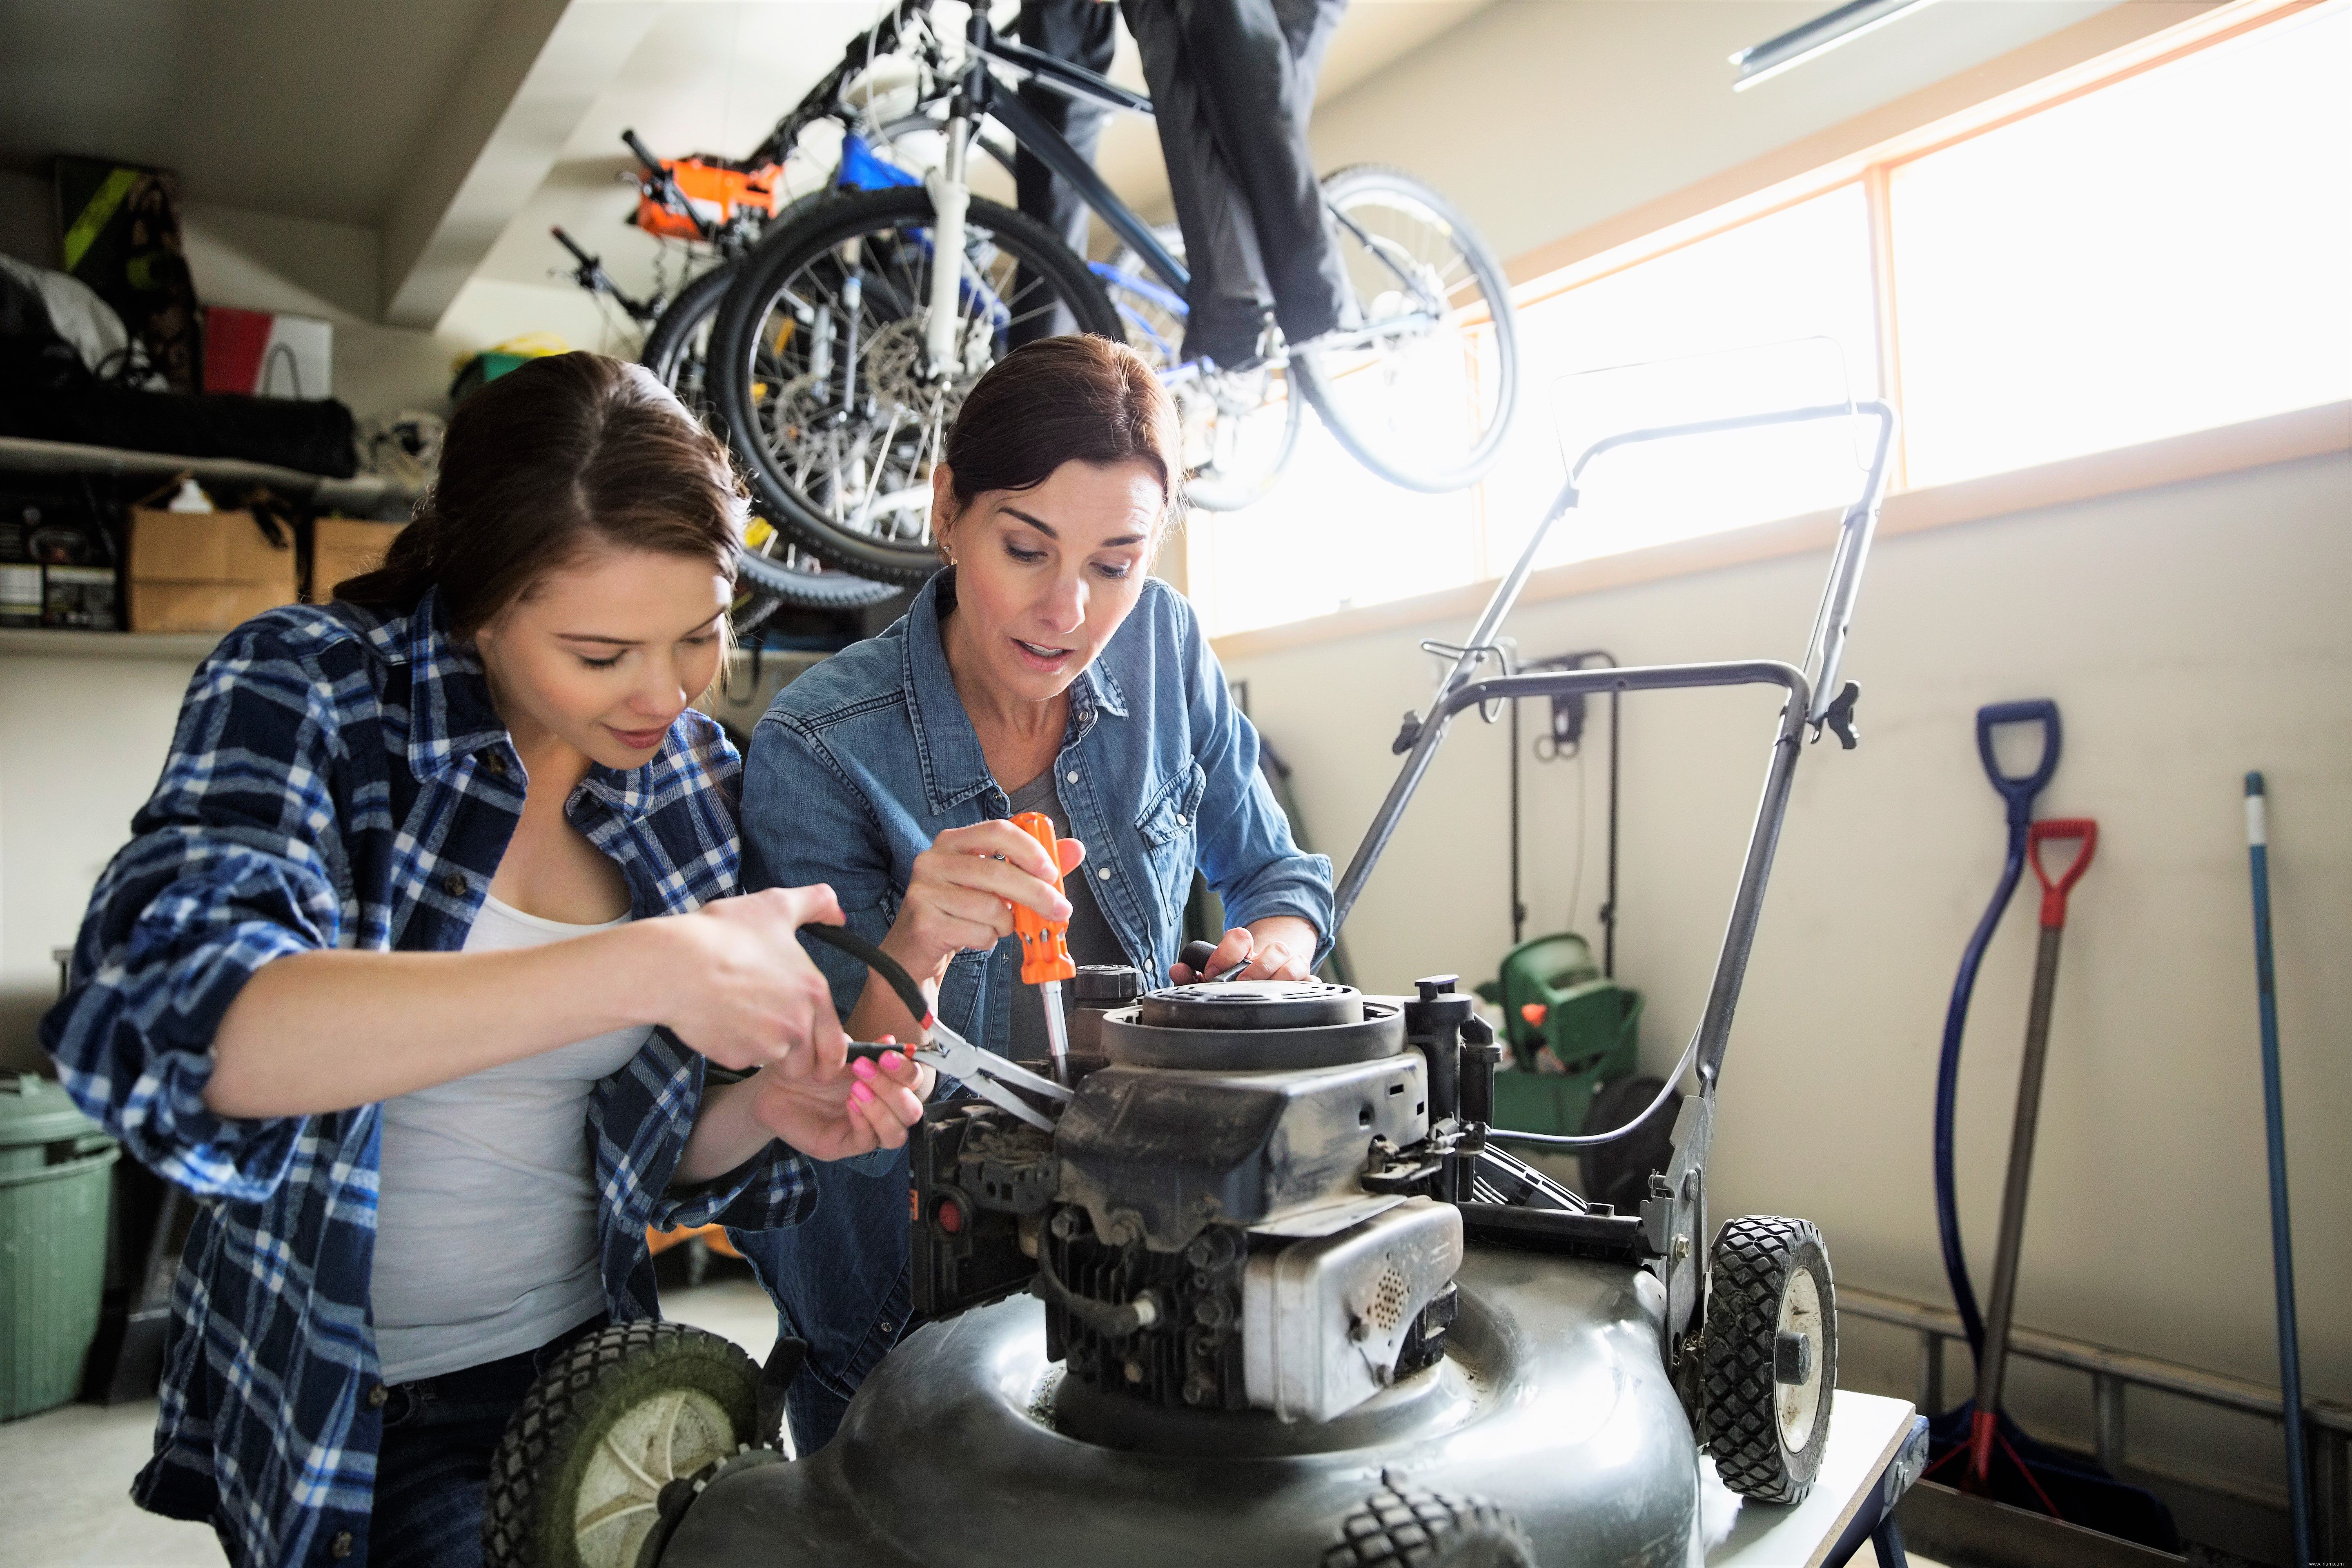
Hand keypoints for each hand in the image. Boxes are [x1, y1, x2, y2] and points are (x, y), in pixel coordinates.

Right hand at [652, 885, 850, 1075]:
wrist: (674, 965)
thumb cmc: (724, 934)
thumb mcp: (776, 905)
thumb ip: (816, 903)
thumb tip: (838, 914)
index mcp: (813, 993)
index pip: (836, 1046)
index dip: (828, 1052)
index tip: (818, 1053)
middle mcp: (796, 1026)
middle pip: (808, 1064)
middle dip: (798, 1058)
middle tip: (779, 1036)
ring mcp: (765, 1046)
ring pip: (773, 1060)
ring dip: (765, 1047)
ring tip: (744, 1014)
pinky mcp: (734, 1057)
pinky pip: (743, 1059)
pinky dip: (736, 1045)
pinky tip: (722, 1019)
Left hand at [746, 1040, 931, 1160]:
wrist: (772, 1086)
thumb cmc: (807, 1066)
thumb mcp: (836, 1051)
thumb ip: (865, 1048)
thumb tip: (891, 1041)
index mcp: (884, 1084)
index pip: (913, 1083)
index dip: (906, 1071)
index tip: (887, 1055)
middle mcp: (880, 1109)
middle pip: (912, 1111)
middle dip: (894, 1089)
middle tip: (864, 1068)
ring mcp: (865, 1130)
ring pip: (897, 1133)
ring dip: (882, 1108)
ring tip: (855, 1088)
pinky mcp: (844, 1146)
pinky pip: (868, 1141)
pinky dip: (864, 1120)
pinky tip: (849, 1102)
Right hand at [884, 819, 1086, 981]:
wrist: (914, 949)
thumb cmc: (960, 910)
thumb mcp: (995, 884)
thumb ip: (1034, 866)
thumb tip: (1077, 849)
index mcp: (952, 842)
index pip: (997, 831)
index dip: (1029, 849)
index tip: (1052, 872)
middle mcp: (933, 860)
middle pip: (998, 871)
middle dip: (1036, 894)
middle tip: (1061, 910)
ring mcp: (924, 891)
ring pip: (990, 907)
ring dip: (1006, 924)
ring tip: (997, 926)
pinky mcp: (924, 922)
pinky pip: (977, 932)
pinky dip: (987, 940)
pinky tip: (976, 937)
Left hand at [1170, 918, 1315, 983]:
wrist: (1271, 974)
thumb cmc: (1238, 977)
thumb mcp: (1215, 975)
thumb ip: (1193, 973)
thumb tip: (1177, 970)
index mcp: (1246, 949)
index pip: (1239, 937)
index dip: (1226, 954)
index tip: (1213, 973)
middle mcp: (1270, 954)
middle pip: (1273, 948)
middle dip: (1257, 967)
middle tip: (1240, 984)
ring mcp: (1290, 966)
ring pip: (1294, 962)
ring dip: (1279, 975)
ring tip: (1263, 991)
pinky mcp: (1305, 981)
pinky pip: (1311, 981)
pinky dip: (1305, 985)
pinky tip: (1292, 994)